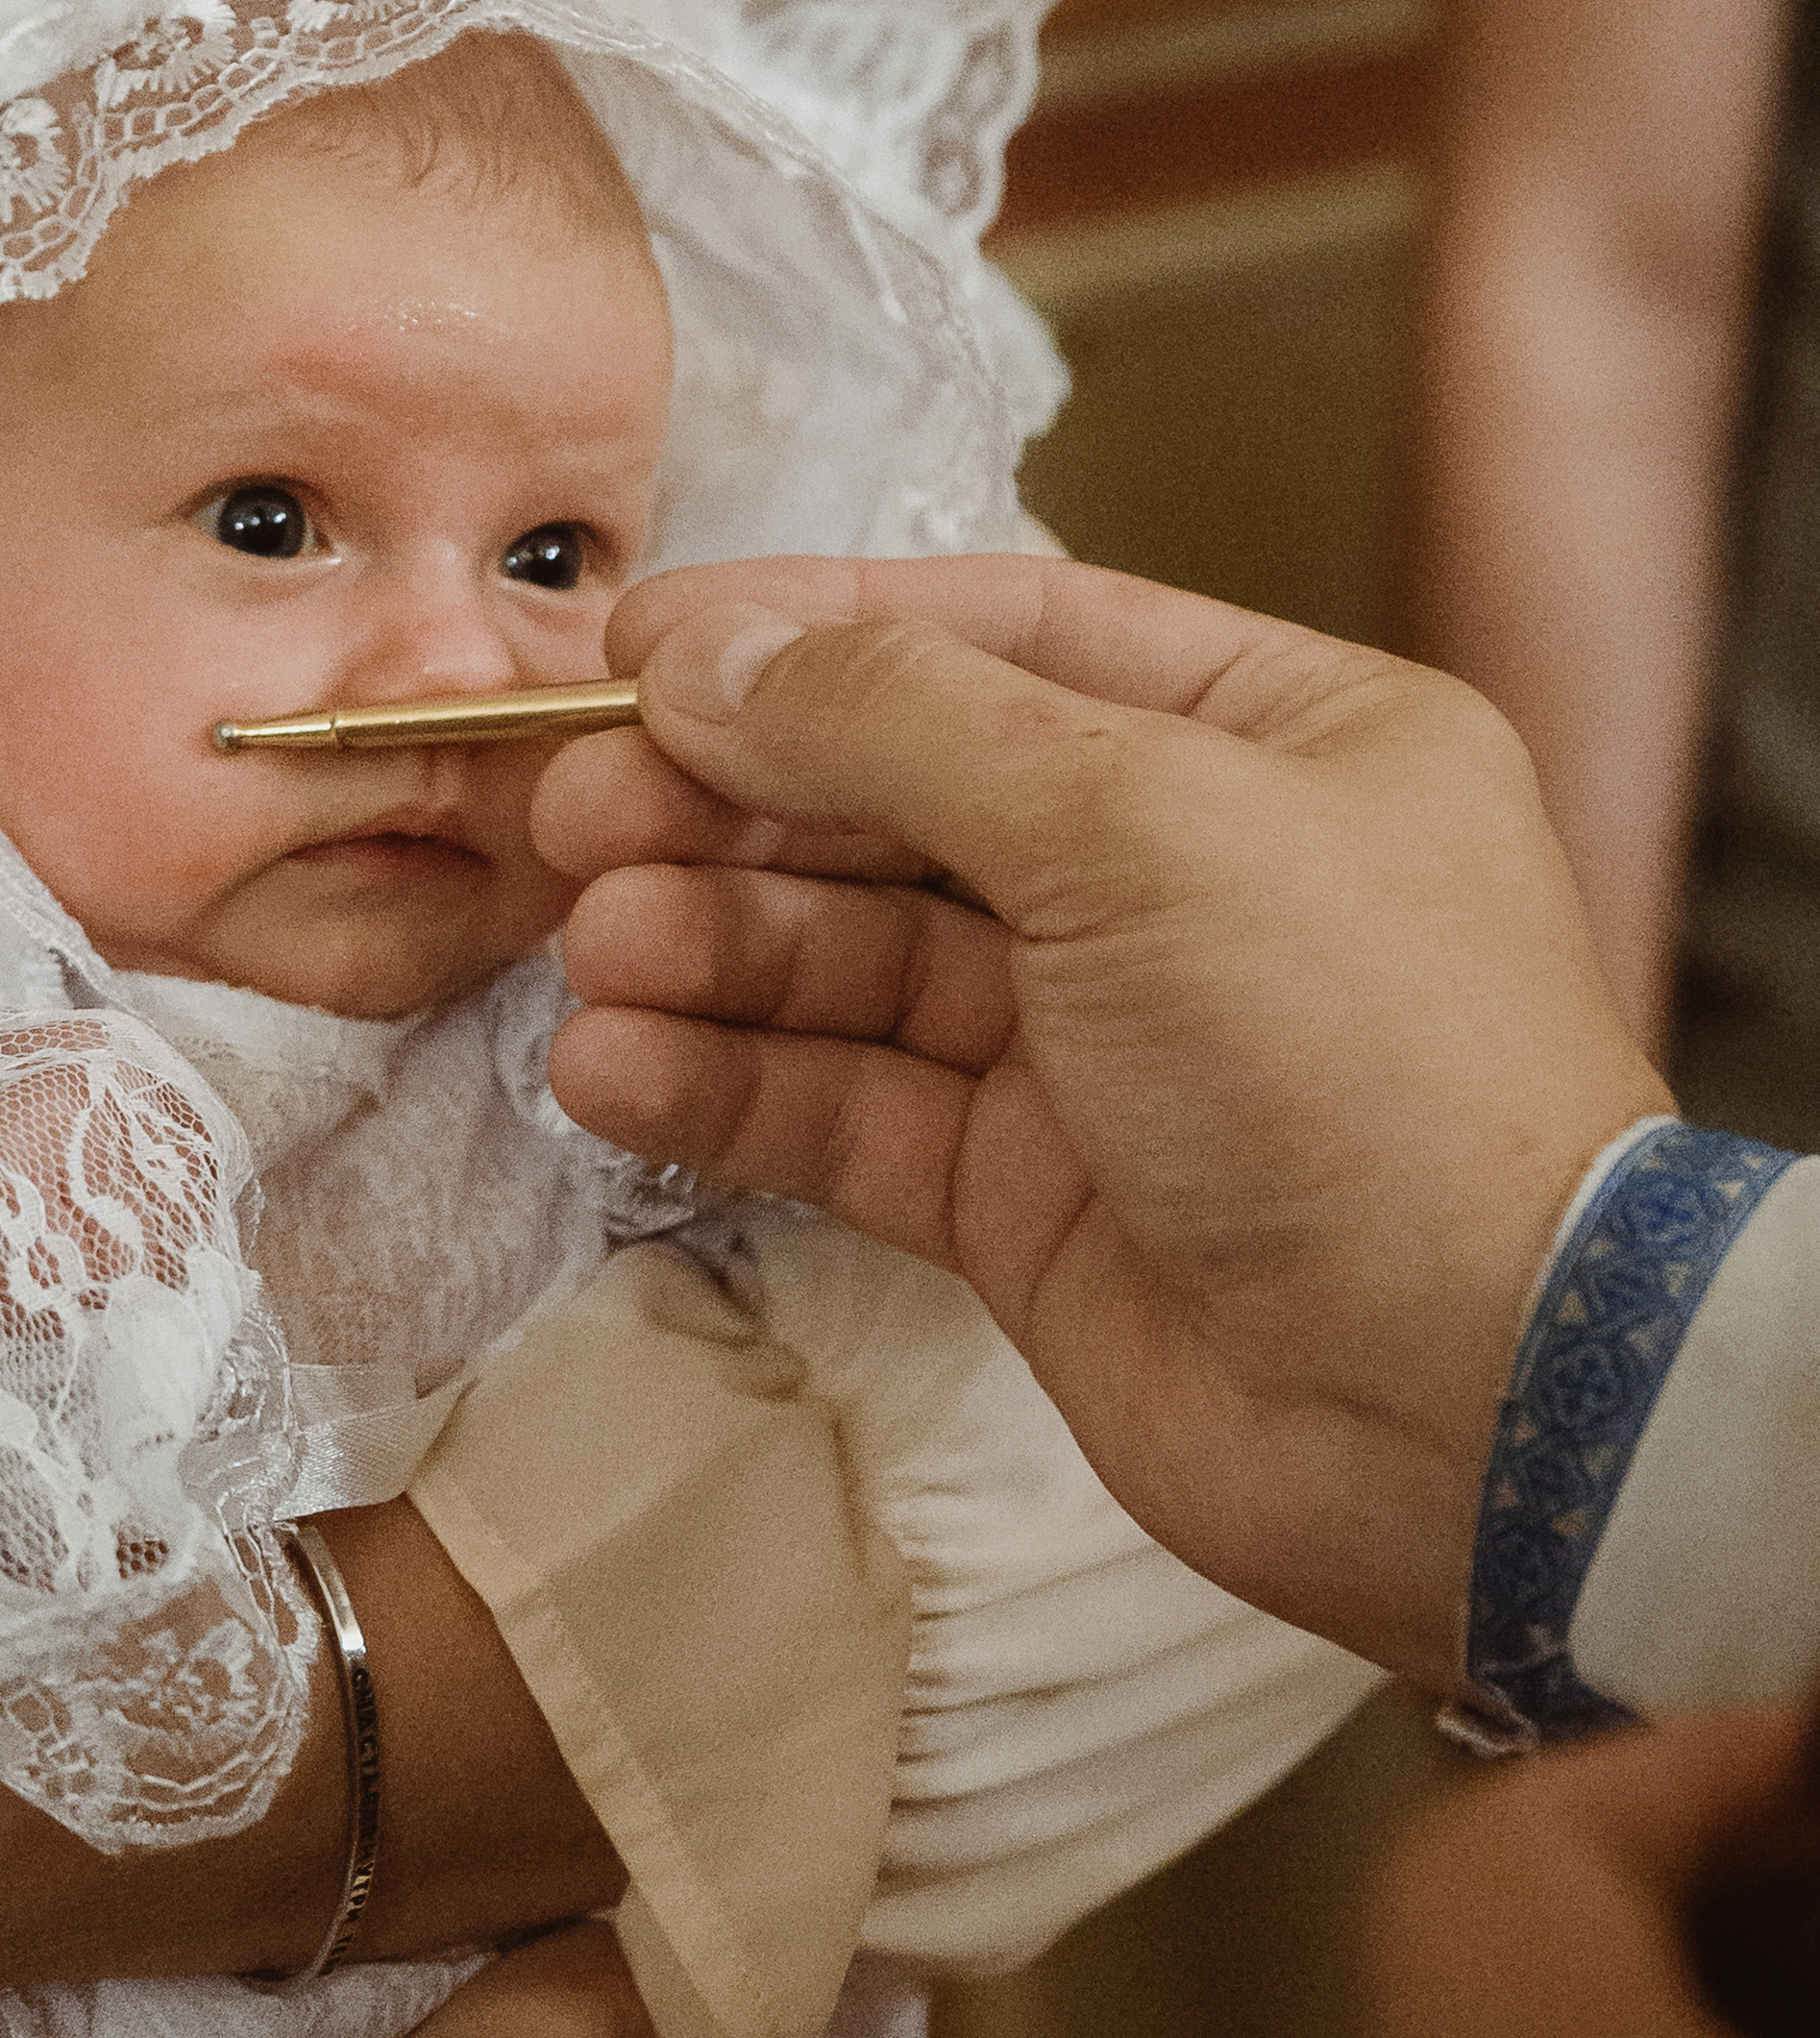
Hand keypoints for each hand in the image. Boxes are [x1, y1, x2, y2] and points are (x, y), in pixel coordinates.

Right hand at [538, 555, 1667, 1678]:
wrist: (1460, 1403)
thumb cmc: (1363, 1071)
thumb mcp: (1137, 821)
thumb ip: (903, 724)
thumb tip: (709, 655)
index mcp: (1269, 739)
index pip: (1005, 636)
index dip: (814, 634)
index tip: (645, 650)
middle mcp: (1184, 880)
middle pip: (904, 801)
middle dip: (734, 802)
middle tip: (577, 813)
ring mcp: (1101, 1048)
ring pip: (857, 964)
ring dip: (711, 948)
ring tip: (594, 950)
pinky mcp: (1029, 1201)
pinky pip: (847, 1111)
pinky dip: (729, 1087)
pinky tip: (614, 1069)